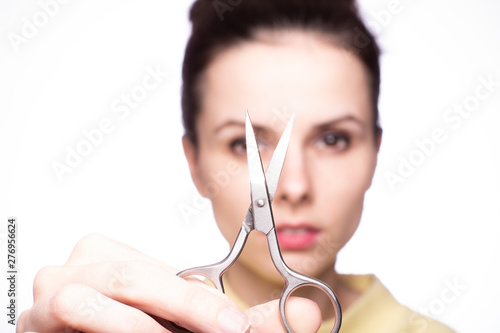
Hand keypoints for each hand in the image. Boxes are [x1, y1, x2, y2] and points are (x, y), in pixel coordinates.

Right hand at [17, 233, 320, 332]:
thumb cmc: (139, 332)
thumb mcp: (189, 326)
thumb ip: (244, 321)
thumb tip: (309, 311)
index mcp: (112, 253)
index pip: (162, 272)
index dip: (202, 302)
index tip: (236, 326)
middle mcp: (78, 266)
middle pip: (133, 277)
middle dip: (183, 311)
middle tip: (223, 331)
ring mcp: (48, 294)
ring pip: (95, 302)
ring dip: (140, 328)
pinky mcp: (31, 324)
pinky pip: (71, 321)